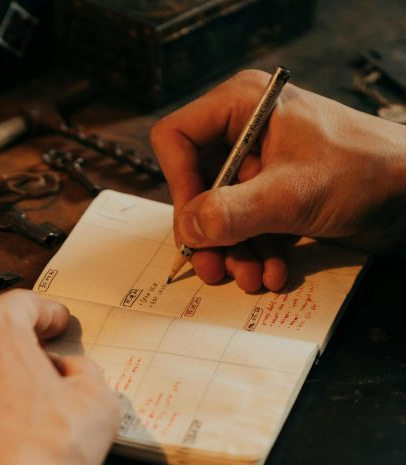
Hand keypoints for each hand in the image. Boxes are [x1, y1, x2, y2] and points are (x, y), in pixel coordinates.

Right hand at [151, 70, 405, 291]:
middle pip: (196, 187)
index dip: (179, 183)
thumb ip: (233, 212)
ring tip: (253, 278)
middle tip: (215, 269)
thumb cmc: (363, 171)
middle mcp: (246, 134)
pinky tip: (275, 273)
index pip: (177, 139)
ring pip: (221, 216)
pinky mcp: (278, 197)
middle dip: (210, 234)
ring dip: (235, 254)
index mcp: (243, 108)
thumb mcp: (291, 194)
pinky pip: (248, 229)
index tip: (195, 222)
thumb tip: (189, 229)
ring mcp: (262, 168)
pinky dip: (258, 255)